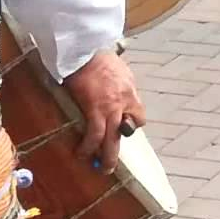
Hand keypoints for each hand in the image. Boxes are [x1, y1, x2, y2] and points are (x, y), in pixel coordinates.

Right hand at [62, 50, 144, 174]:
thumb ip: (122, 89)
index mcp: (131, 94)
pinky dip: (87, 146)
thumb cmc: (99, 58)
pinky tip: (80, 153)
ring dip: (105, 157)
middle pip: (125, 133)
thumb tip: (119, 98)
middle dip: (117, 152)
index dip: (130, 126)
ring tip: (99, 168)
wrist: (85, 50)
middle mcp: (123, 103)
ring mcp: (109, 108)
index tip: (120, 129)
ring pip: (109, 139)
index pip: (139, 119)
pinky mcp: (93, 109)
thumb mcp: (121, 72)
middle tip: (110, 166)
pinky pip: (93, 134)